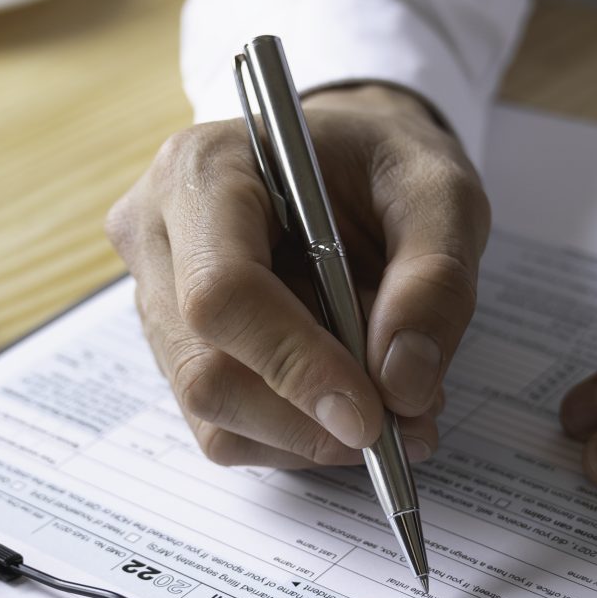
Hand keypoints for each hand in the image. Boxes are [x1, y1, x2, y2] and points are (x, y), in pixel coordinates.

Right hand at [106, 84, 488, 467]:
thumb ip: (435, 278)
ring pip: (213, 412)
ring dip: (311, 434)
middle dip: (310, 417)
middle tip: (404, 425)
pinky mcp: (175, 349)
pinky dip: (297, 436)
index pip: (221, 292)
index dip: (295, 365)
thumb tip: (403, 385)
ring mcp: (155, 299)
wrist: (349, 161)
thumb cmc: (383, 163)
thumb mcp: (441, 191)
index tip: (371, 413)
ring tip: (393, 406)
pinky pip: (225, 426)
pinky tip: (348, 400)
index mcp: (204, 170)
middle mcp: (158, 236)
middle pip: (206, 370)